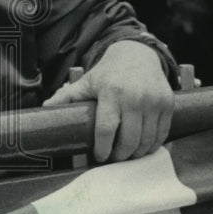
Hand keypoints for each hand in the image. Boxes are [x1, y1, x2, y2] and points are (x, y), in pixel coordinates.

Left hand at [43, 39, 172, 161]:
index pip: (107, 128)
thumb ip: (66, 96)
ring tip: (126, 156)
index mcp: (111, 92)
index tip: (99, 156)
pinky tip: (142, 148)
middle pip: (129, 139)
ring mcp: (154, 101)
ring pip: (146, 140)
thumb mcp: (86, 82)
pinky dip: (152, 145)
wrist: (137, 55)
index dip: (102, 148)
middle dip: (120, 156)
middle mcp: (135, 97)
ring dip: (136, 154)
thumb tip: (45, 109)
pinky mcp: (168, 104)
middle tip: (113, 159)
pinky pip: (162, 134)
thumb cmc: (108, 74)